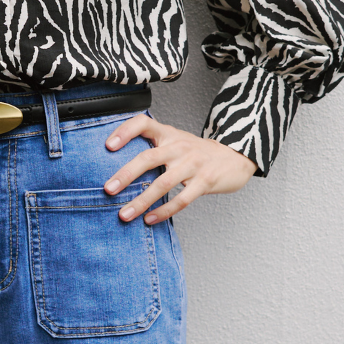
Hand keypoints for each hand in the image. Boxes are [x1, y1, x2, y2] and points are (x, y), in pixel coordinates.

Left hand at [104, 116, 256, 223]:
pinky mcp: (205, 181)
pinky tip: (149, 220)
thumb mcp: (176, 142)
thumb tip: (118, 167)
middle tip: (108, 189)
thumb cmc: (197, 153)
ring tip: (124, 215)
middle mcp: (180, 146)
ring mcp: (193, 164)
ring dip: (141, 201)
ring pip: (163, 183)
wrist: (235, 157)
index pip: (144, 123)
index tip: (108, 147)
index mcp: (169, 134)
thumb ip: (153, 148)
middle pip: (149, 158)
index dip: (125, 132)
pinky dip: (163, 211)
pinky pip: (181, 200)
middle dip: (126, 174)